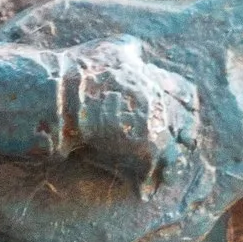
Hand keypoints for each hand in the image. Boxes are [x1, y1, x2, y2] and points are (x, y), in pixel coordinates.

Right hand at [66, 39, 200, 186]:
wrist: (57, 98)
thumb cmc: (77, 72)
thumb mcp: (107, 50)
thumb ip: (128, 50)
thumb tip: (137, 51)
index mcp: (153, 78)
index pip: (185, 92)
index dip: (185, 106)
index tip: (184, 116)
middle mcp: (159, 100)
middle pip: (185, 121)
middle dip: (183, 135)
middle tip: (181, 147)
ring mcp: (154, 124)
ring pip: (175, 147)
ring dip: (171, 163)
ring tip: (168, 176)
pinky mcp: (145, 146)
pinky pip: (157, 167)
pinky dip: (151, 181)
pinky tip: (146, 191)